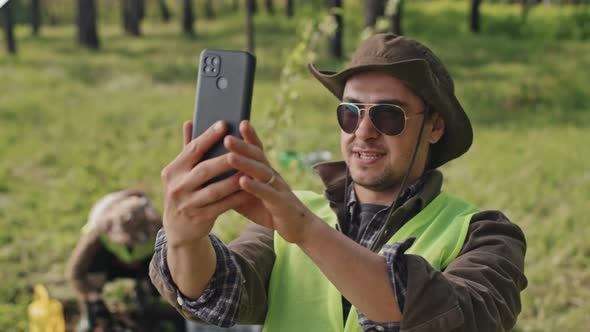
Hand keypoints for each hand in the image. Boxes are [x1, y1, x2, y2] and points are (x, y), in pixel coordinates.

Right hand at [160, 120, 249, 248]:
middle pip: (205, 170)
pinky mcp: (200, 218)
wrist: (179, 229)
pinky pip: (222, 206)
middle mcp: (177, 187)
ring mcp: (188, 204)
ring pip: (215, 190)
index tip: (223, 124)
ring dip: (233, 180)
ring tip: (250, 169)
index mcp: (172, 171)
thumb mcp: (180, 173)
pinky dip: (236, 197)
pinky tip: (249, 189)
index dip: (208, 136)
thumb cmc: (184, 191)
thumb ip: (187, 148)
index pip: (192, 150)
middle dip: (224, 159)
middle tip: (241, 146)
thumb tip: (190, 122)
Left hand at [225, 121, 317, 243]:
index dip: (249, 136)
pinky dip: (254, 186)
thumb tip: (209, 176)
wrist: (296, 227)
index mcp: (264, 172)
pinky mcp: (280, 203)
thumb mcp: (247, 195)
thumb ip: (231, 185)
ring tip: (230, 156)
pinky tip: (242, 181)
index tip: (239, 122)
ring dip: (245, 163)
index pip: (256, 150)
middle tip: (226, 137)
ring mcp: (277, 187)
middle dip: (242, 145)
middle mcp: (272, 175)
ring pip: (261, 172)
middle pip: (257, 156)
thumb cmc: (268, 208)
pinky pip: (267, 193)